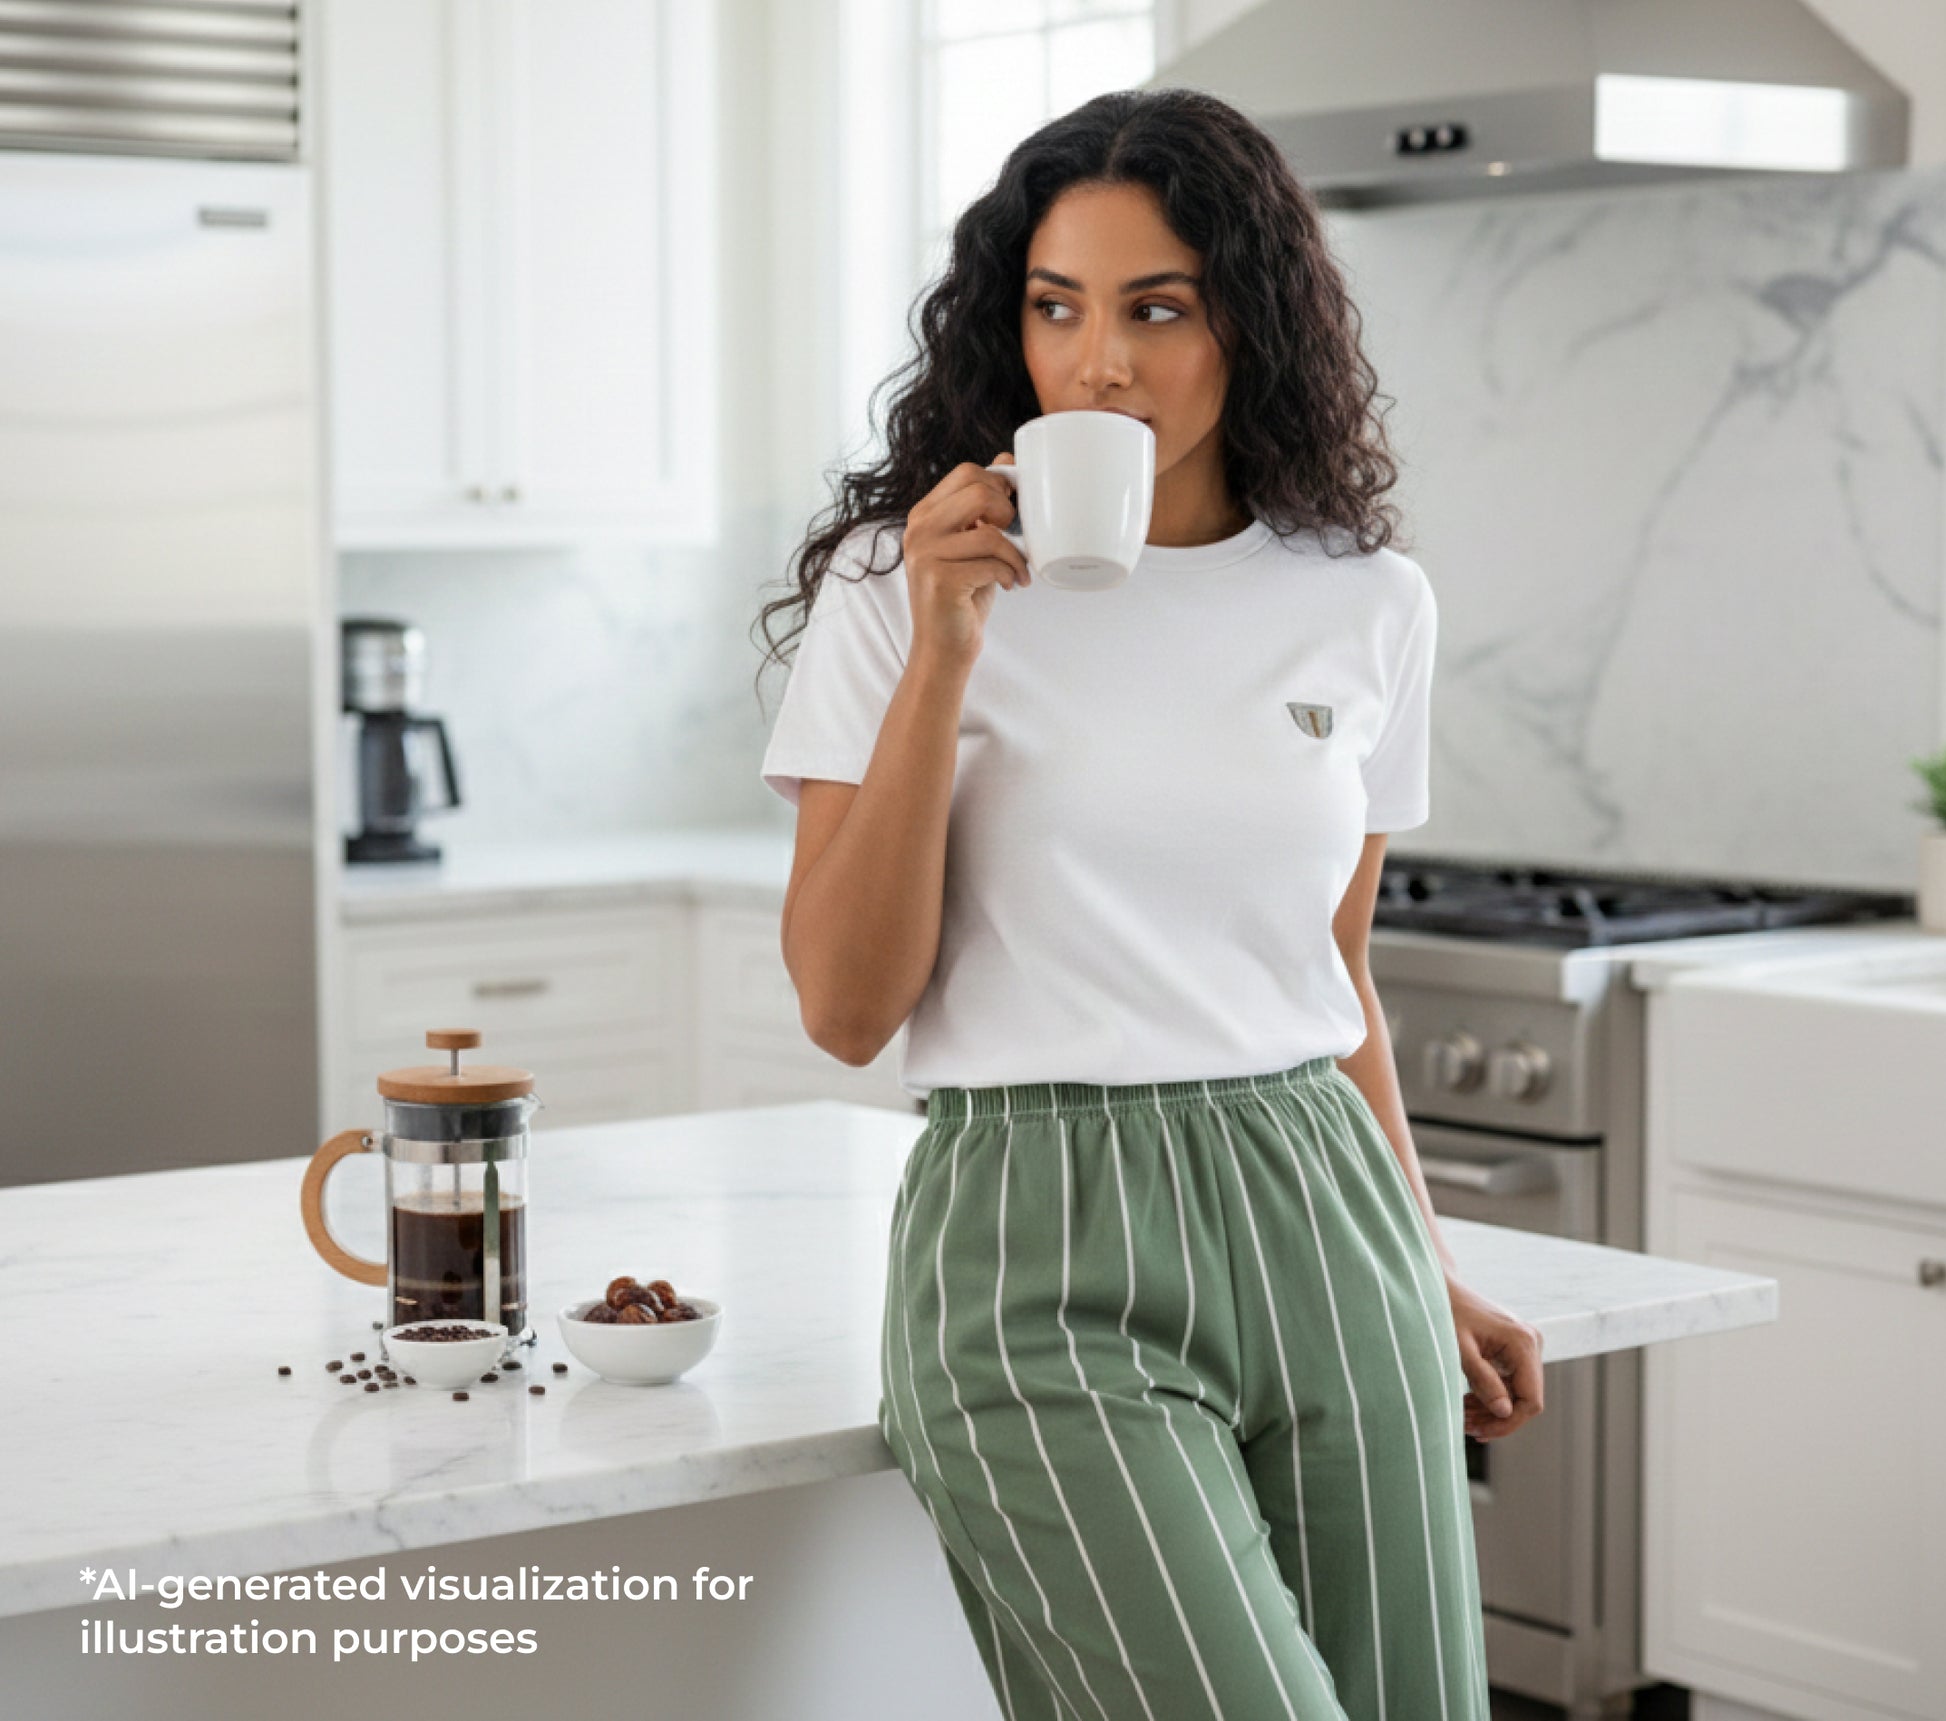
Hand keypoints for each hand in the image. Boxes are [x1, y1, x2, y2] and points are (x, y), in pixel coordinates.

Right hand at [901, 454, 1029, 663]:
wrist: (943, 646)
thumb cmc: (962, 594)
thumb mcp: (972, 543)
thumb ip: (981, 506)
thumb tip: (1005, 460)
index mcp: (924, 514)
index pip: (967, 473)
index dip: (999, 485)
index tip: (1010, 511)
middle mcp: (919, 529)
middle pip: (978, 491)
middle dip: (1008, 513)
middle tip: (1013, 538)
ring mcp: (925, 555)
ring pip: (991, 532)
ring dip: (1016, 554)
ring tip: (1017, 570)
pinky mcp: (940, 580)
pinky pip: (992, 563)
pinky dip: (1010, 574)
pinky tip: (1009, 585)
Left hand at [1444, 1269, 1543, 1440]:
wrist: (1443, 1288)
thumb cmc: (1447, 1313)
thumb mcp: (1459, 1348)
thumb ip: (1482, 1379)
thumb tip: (1504, 1412)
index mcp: (1523, 1343)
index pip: (1530, 1400)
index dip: (1509, 1422)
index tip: (1480, 1432)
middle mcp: (1532, 1344)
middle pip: (1525, 1400)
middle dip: (1496, 1418)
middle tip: (1465, 1427)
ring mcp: (1526, 1347)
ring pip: (1517, 1394)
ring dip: (1492, 1410)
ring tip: (1463, 1418)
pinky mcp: (1516, 1351)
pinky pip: (1510, 1383)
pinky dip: (1491, 1396)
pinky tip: (1468, 1404)